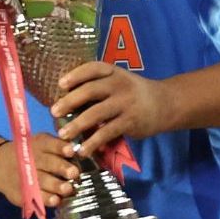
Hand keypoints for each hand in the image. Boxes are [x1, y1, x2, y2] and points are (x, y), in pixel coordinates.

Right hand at [0, 133, 78, 208]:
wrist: (0, 165)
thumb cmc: (31, 153)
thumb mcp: (40, 143)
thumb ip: (58, 147)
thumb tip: (80, 152)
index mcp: (38, 144)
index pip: (49, 143)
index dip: (60, 147)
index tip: (71, 151)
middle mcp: (31, 159)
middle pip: (47, 163)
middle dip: (61, 167)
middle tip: (74, 173)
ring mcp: (25, 176)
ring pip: (42, 181)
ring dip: (55, 185)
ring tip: (68, 189)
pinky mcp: (21, 191)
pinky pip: (35, 196)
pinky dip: (46, 199)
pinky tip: (56, 200)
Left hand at [50, 62, 170, 157]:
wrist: (165, 104)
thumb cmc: (133, 93)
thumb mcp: (119, 81)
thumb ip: (99, 87)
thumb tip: (67, 99)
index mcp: (114, 72)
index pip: (92, 68)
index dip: (76, 75)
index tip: (60, 84)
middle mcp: (119, 85)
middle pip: (90, 90)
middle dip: (70, 101)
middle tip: (54, 112)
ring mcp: (125, 103)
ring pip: (96, 113)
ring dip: (77, 124)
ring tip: (63, 134)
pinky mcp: (130, 122)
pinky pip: (107, 132)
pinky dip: (93, 142)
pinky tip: (83, 150)